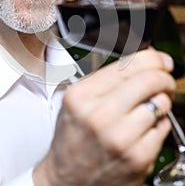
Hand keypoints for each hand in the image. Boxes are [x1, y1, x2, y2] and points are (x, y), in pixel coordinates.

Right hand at [34, 48, 175, 185]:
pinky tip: (145, 126)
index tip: (160, 60)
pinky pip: (163, 127)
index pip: (127, 65)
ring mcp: (121, 138)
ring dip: (161, 99)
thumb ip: (106, 78)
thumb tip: (142, 61)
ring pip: (160, 103)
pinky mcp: (138, 158)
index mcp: (82, 96)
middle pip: (149, 80)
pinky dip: (159, 122)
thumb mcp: (76, 100)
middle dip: (163, 75)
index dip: (152, 58)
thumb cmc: (73, 137)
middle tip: (164, 78)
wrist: (68, 179)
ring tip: (149, 104)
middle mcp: (100, 115)